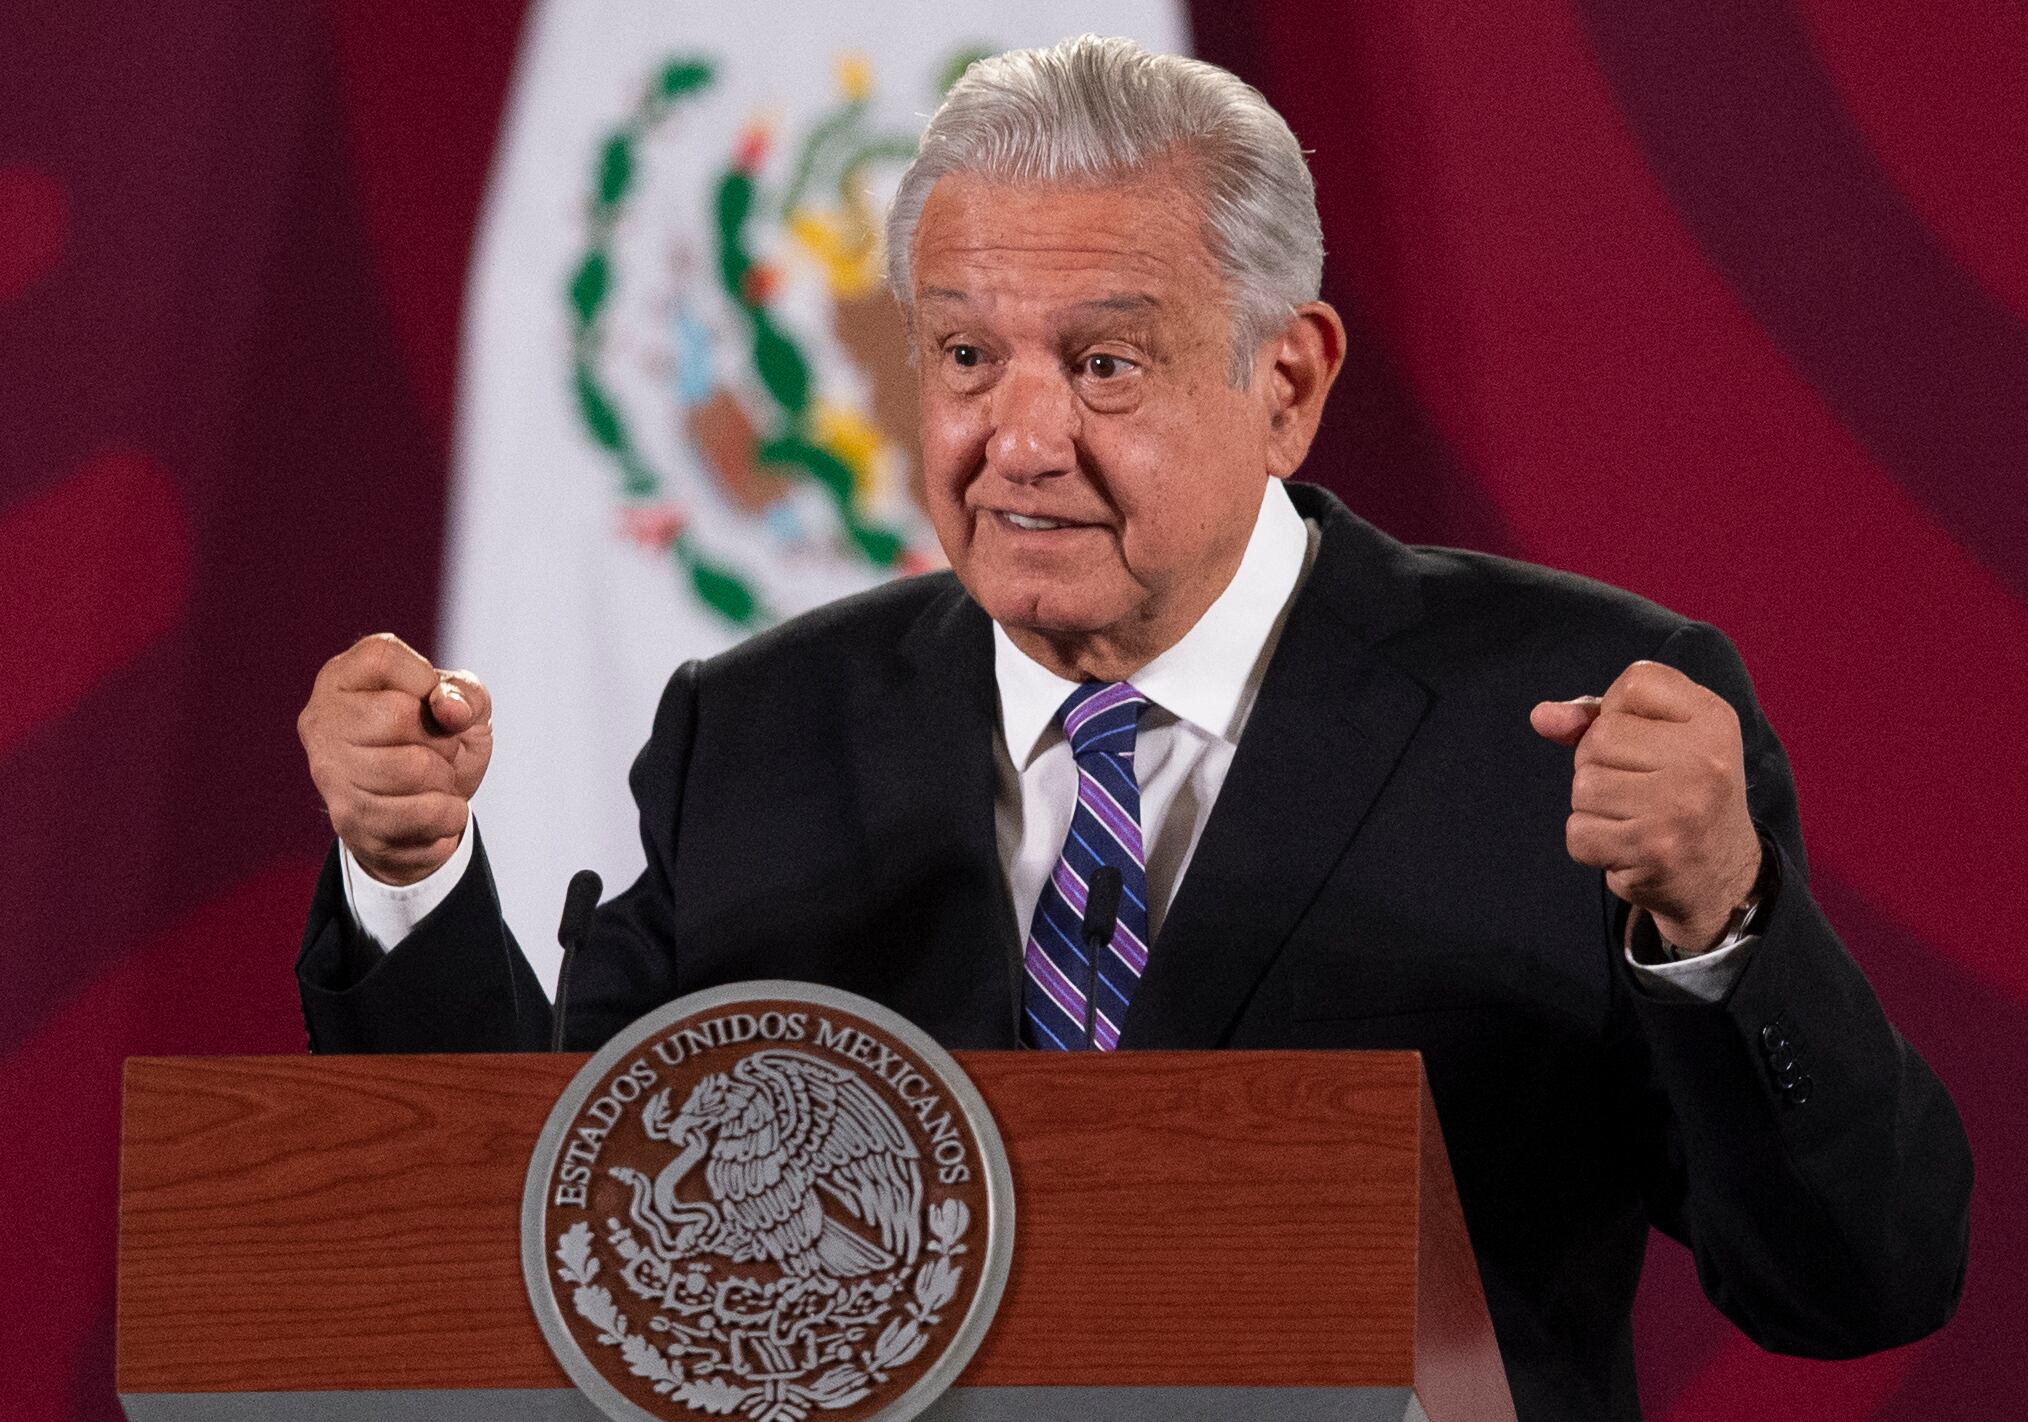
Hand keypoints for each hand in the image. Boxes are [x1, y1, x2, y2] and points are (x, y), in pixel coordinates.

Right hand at [297, 633, 492, 885]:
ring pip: (413, 768)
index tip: (432, 701)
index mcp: (342, 678)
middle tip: (438, 749)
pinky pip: (422, 814)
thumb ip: (464, 693)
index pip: (382, 657)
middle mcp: (322, 721)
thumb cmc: (441, 741)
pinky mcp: (350, 821)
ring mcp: (330, 774)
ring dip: (445, 778)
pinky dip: (449, 813)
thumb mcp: (465, 702)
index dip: (425, 679)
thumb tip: (450, 710)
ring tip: (435, 780)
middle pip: (398, 715)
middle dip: (441, 737)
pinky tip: (436, 809)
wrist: (429, 814)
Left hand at [1530, 661, 1761, 952]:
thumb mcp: (1660, 739)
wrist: (1720, 874)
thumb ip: (1598, 717)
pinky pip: (1578, 832)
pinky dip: (1589, 842)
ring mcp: (1680, 807)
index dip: (1618, 711)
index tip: (1644, 741)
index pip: (1633, 682)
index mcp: (1714, 719)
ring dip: (1593, 805)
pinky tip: (1624, 844)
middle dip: (1599, 763)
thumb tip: (1541, 717)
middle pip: (1599, 737)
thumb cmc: (1679, 792)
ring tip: (1633, 816)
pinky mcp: (1653, 850)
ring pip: (1584, 785)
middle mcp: (1704, 760)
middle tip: (1639, 788)